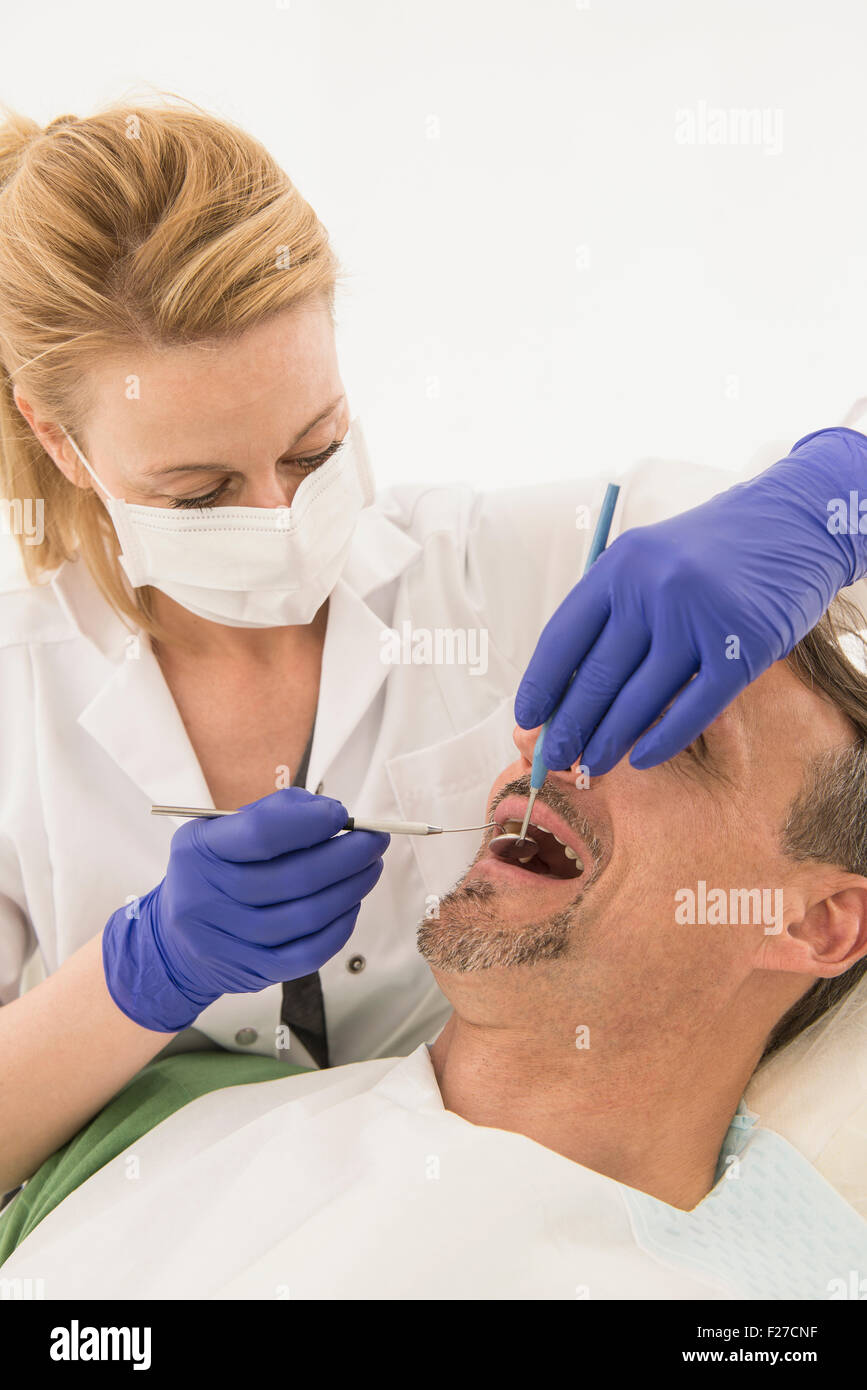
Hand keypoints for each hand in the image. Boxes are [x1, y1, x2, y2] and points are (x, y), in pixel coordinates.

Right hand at [102, 787, 388, 1030]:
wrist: (173, 943)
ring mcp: (230, 940)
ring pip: (309, 914)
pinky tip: (351, 905)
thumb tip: (331, 813)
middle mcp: (208, 897)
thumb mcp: (221, 832)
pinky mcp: (252, 971)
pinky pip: (310, 951)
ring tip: (370, 867)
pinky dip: (341, 926)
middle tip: (375, 841)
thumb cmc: (213, 873)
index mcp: (200, 851)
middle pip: (295, 876)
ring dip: (352, 888)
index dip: (310, 822)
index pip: (262, 833)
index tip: (341, 815)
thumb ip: (272, 813)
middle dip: (349, 855)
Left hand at [515, 427, 866, 775]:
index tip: (527, 719)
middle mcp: (653, 589)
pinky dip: (662, 741)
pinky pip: (692, 710)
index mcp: (619, 565)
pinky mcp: (743, 648)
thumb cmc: (710, 552)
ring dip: (610, 741)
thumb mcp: (649, 561)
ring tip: (592, 765)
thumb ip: (612, 613)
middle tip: (555, 757)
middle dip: (571, 726)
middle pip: (597, 677)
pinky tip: (641, 759)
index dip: (541, 685)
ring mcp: (699, 619)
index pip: (563, 638)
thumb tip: (567, 691)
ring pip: (640, 700)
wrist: (794, 522)